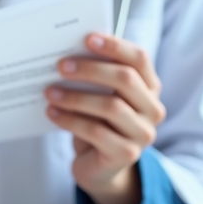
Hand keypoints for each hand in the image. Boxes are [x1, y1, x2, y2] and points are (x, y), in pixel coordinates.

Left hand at [44, 33, 165, 203]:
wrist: (99, 165)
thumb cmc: (97, 120)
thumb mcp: (99, 95)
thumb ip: (95, 76)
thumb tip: (66, 51)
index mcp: (149, 87)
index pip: (139, 59)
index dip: (115, 46)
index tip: (87, 38)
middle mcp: (152, 109)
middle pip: (125, 79)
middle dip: (90, 69)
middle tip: (60, 66)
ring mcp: (143, 133)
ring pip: (110, 106)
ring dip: (75, 97)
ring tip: (49, 92)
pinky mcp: (126, 154)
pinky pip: (96, 131)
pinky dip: (70, 120)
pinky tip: (51, 113)